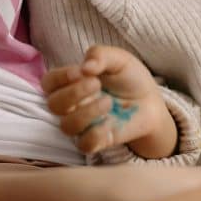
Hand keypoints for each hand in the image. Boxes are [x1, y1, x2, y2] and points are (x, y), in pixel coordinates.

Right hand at [42, 46, 175, 156]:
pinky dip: (95, 134)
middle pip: (53, 104)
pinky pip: (84, 144)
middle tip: (96, 84)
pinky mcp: (96, 141)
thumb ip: (100, 55)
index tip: (80, 72)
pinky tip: (111, 122)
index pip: (49, 82)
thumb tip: (84, 67)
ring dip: (86, 113)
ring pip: (67, 126)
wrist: (151, 101)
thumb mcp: (118, 59)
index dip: (60, 77)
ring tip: (108, 102)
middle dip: (73, 93)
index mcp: (71, 83)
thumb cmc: (130, 78)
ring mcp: (83, 124)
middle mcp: (72, 105)